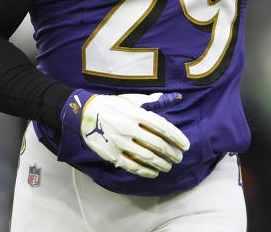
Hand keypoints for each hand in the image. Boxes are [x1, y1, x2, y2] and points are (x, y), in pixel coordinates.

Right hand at [62, 90, 189, 177]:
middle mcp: (128, 127)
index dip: (177, 137)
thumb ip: (155, 101)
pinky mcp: (111, 154)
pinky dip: (146, 171)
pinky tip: (154, 173)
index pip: (163, 127)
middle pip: (157, 144)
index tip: (186, 145)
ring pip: (147, 157)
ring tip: (169, 166)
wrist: (84, 113)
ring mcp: (119, 142)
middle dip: (171, 153)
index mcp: (136, 113)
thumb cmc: (113, 106)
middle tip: (179, 157)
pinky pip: (132, 166)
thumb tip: (177, 98)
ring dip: (162, 163)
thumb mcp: (133, 100)